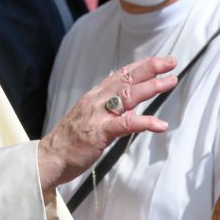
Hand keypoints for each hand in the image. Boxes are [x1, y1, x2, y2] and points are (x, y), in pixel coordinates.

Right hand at [37, 56, 177, 190]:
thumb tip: (123, 101)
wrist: (49, 158)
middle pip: (126, 80)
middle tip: (171, 62)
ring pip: (127, 96)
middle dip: (149, 69)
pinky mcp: (99, 133)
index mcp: (94, 97)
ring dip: (151, 87)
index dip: (140, 66)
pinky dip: (144, 122)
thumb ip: (104, 107)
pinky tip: (160, 124)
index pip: (119, 75)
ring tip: (170, 82)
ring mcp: (97, 116)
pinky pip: (124, 124)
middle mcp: (96, 101)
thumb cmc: (69, 141)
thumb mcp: (87, 117)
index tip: (160, 61)